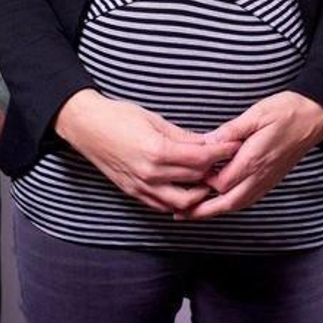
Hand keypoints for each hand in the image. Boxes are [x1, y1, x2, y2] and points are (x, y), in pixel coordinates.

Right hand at [54, 90, 239, 212]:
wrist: (87, 127)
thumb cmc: (119, 117)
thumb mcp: (155, 119)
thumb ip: (183, 136)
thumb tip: (208, 143)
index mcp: (157, 151)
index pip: (201, 158)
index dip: (222, 152)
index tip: (235, 146)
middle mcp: (151, 174)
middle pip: (196, 180)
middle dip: (216, 172)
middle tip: (228, 163)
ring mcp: (141, 187)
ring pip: (182, 202)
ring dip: (199, 193)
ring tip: (209, 179)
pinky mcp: (134, 193)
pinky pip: (163, 205)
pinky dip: (179, 202)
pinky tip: (188, 191)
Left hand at [178, 91, 322, 219]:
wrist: (315, 116)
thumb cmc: (287, 111)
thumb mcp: (256, 114)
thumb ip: (231, 130)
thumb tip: (209, 142)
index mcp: (253, 160)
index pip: (220, 183)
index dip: (201, 182)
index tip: (184, 177)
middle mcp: (260, 176)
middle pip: (227, 203)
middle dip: (202, 211)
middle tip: (179, 214)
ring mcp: (267, 180)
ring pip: (238, 204)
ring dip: (215, 211)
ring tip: (194, 213)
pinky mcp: (271, 179)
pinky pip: (248, 199)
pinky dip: (231, 204)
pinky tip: (220, 201)